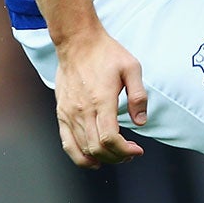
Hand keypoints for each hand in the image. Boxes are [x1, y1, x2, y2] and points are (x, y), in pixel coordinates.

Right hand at [54, 28, 148, 166]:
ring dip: (102, 158)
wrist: (77, 42)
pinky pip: (67, 143)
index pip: (110, 139)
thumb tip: (141, 122)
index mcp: (101, 100)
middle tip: (130, 153)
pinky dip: (79, 157)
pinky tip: (93, 160)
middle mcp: (82, 110)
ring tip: (116, 155)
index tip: (137, 150)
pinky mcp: (61, 112)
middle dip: (117, 157)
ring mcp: (69, 113)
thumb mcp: (131, 68)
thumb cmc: (106, 53)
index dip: (125, 150)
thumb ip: (138, 96)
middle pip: (97, 148)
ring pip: (83, 149)